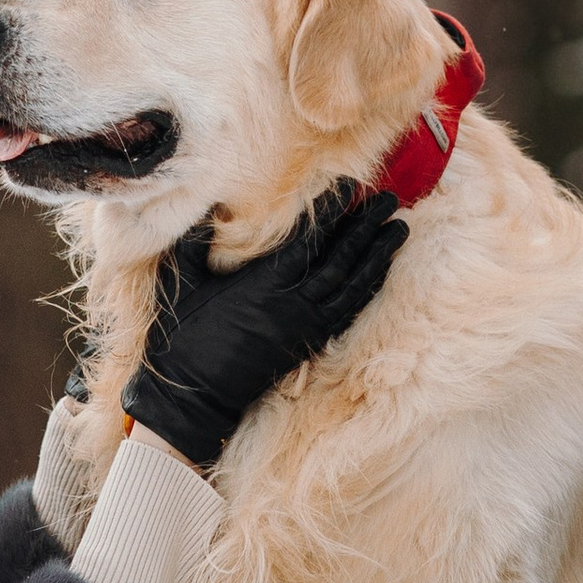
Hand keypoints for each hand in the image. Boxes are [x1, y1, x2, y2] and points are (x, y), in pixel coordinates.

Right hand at [121, 186, 405, 466]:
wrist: (195, 396)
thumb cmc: (184, 339)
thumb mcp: (184, 286)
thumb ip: (195, 245)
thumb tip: (212, 205)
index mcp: (261, 285)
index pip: (307, 240)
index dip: (331, 212)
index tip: (349, 186)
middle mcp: (291, 303)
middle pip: (340, 258)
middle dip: (366, 226)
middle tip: (387, 199)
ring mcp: (304, 325)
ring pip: (351, 284)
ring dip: (377, 255)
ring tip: (398, 228)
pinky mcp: (308, 343)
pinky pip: (348, 312)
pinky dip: (368, 289)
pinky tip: (380, 271)